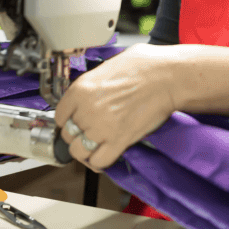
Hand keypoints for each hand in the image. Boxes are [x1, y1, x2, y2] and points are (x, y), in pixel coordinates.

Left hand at [53, 44, 178, 171]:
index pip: (59, 115)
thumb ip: (94, 83)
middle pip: (68, 135)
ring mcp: (102, 128)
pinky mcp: (119, 141)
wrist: (169, 77)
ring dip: (86, 151)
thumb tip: (92, 91)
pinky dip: (100, 162)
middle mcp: (87, 110)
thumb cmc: (146, 66)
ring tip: (94, 147)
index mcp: (81, 89)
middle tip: (88, 133)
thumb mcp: (109, 66)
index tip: (74, 122)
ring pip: (79, 152)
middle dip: (77, 135)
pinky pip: (100, 161)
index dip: (67, 120)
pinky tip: (105, 155)